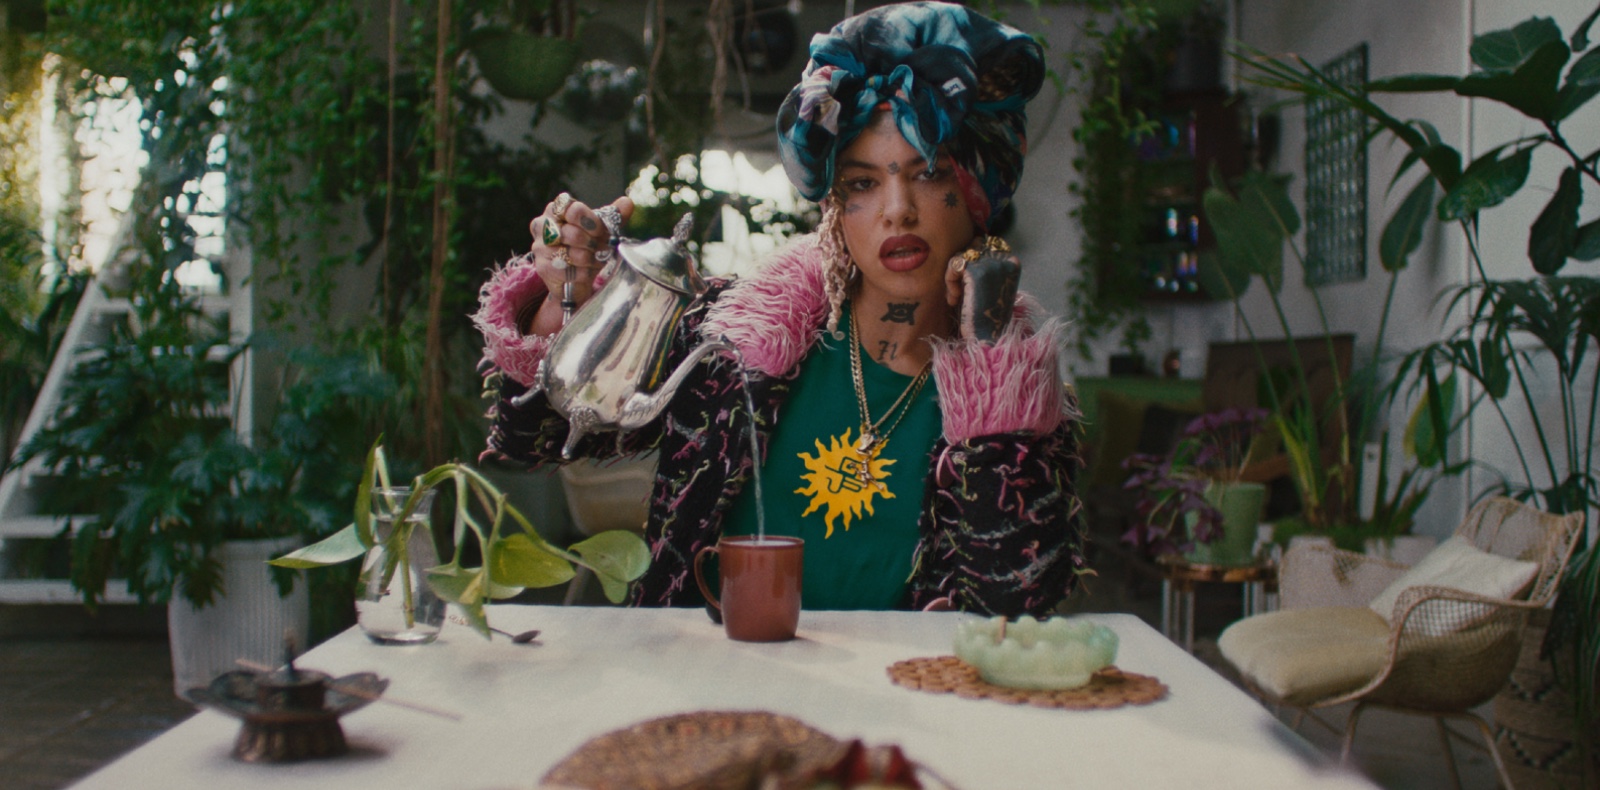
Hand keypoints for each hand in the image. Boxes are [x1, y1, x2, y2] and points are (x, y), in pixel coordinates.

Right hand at [525, 193, 634, 335]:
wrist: (575, 278)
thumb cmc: (586, 248)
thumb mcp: (600, 230)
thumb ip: (613, 216)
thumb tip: (627, 202)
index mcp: (556, 210)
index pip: (572, 208)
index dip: (590, 220)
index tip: (600, 230)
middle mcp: (543, 225)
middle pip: (574, 233)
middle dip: (594, 244)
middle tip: (602, 248)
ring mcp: (541, 247)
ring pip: (573, 253)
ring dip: (591, 259)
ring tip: (596, 260)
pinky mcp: (543, 267)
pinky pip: (570, 270)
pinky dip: (584, 273)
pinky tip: (587, 271)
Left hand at [945, 238, 1020, 341]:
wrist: (988, 337)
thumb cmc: (986, 315)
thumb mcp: (990, 285)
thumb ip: (985, 266)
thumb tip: (973, 240)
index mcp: (1013, 263)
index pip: (985, 246)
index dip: (972, 265)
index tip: (970, 287)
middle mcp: (1005, 260)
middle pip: (972, 248)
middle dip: (962, 269)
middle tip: (960, 293)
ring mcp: (992, 265)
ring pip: (961, 256)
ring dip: (954, 277)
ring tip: (956, 296)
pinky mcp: (977, 272)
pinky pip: (954, 265)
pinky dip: (950, 281)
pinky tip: (954, 298)